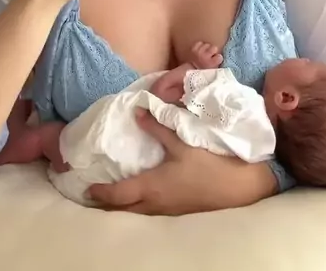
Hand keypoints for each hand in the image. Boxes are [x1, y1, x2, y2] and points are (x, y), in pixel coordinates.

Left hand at [88, 109, 277, 215]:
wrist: (238, 188)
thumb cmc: (208, 165)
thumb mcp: (182, 143)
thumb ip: (159, 127)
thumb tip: (139, 112)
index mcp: (151, 187)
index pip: (118, 195)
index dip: (101, 193)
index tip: (87, 189)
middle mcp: (155, 204)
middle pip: (123, 210)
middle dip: (107, 204)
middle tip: (94, 196)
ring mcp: (167, 212)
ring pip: (137, 213)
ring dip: (123, 207)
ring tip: (113, 197)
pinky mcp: (178, 212)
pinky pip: (150, 213)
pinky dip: (138, 207)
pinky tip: (141, 197)